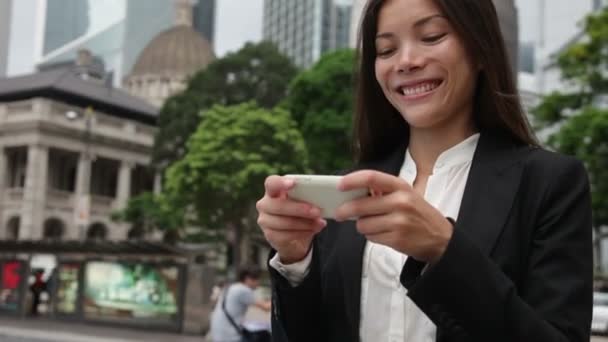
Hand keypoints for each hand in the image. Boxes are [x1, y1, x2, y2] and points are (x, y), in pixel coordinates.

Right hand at [256, 175, 326, 263]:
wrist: (295, 235)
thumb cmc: (300, 211)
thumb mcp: (304, 201)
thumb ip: (308, 196)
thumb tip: (322, 197)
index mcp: (273, 190)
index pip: (271, 183)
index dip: (280, 183)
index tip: (293, 183)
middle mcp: (265, 204)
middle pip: (278, 205)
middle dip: (299, 209)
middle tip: (317, 211)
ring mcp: (265, 220)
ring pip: (283, 222)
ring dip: (304, 223)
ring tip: (319, 223)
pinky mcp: (269, 235)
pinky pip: (285, 235)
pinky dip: (302, 233)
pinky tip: (312, 230)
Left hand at [335, 170, 452, 262]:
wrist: (442, 239)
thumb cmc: (418, 214)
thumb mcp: (406, 195)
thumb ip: (383, 192)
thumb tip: (352, 193)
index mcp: (401, 187)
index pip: (371, 178)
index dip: (352, 180)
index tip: (339, 185)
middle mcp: (401, 202)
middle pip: (361, 205)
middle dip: (346, 210)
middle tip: (340, 213)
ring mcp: (399, 221)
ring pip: (363, 224)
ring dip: (363, 226)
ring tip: (375, 225)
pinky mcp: (397, 239)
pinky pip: (371, 237)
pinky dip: (372, 236)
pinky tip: (384, 234)